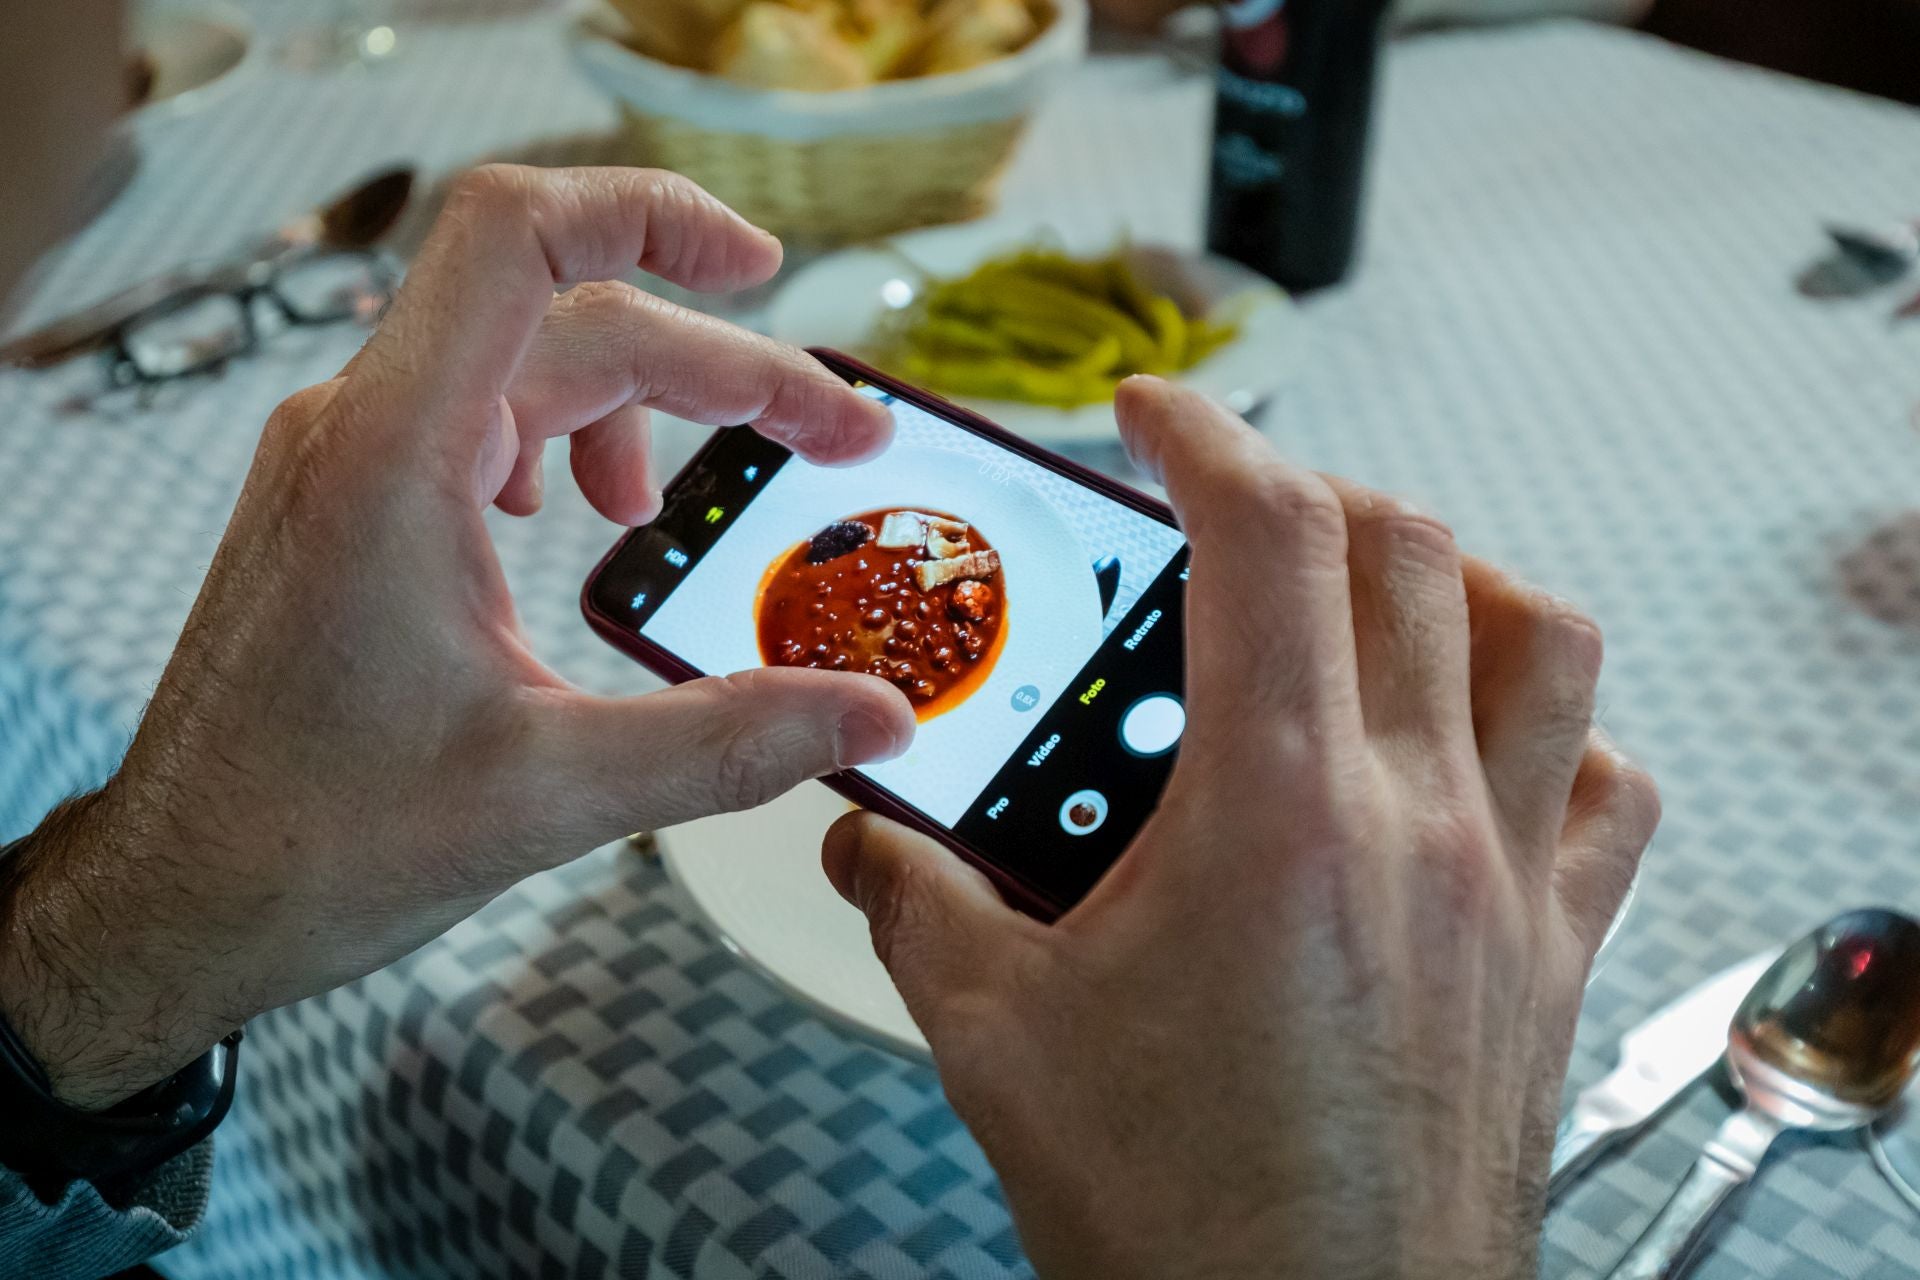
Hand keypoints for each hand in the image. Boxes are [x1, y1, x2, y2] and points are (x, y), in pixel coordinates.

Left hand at [0, 165, 916, 1108]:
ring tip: (712, 486)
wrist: (181, 894)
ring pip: (531, 363)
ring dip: (648, 403)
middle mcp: (363, 427)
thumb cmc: (318, 840)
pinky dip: (573, 436)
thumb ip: (733, 742)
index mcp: (396, 455)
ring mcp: (349, 459)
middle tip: (838, 441)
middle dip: (722, 366)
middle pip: (573, 315)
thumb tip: (877, 719)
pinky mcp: (351, 501)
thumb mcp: (554, 793)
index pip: (515, 235)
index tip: (762, 267)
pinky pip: (482, 415)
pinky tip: (596, 512)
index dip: (649, 214)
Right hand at [824, 378, 1657, 1278]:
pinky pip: (1608, 788)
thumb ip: (915, 904)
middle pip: (1407, 553)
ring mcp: (1507, 883)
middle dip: (1306, 494)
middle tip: (1227, 518)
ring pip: (1546, 640)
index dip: (1205, 434)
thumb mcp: (996, 1036)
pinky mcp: (1554, 956)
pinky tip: (1486, 749)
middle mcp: (1416, 818)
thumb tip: (861, 844)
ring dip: (1457, 581)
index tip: (1154, 414)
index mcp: (1275, 808)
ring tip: (1370, 601)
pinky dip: (1558, 727)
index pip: (1269, 534)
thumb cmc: (1176, 1212)